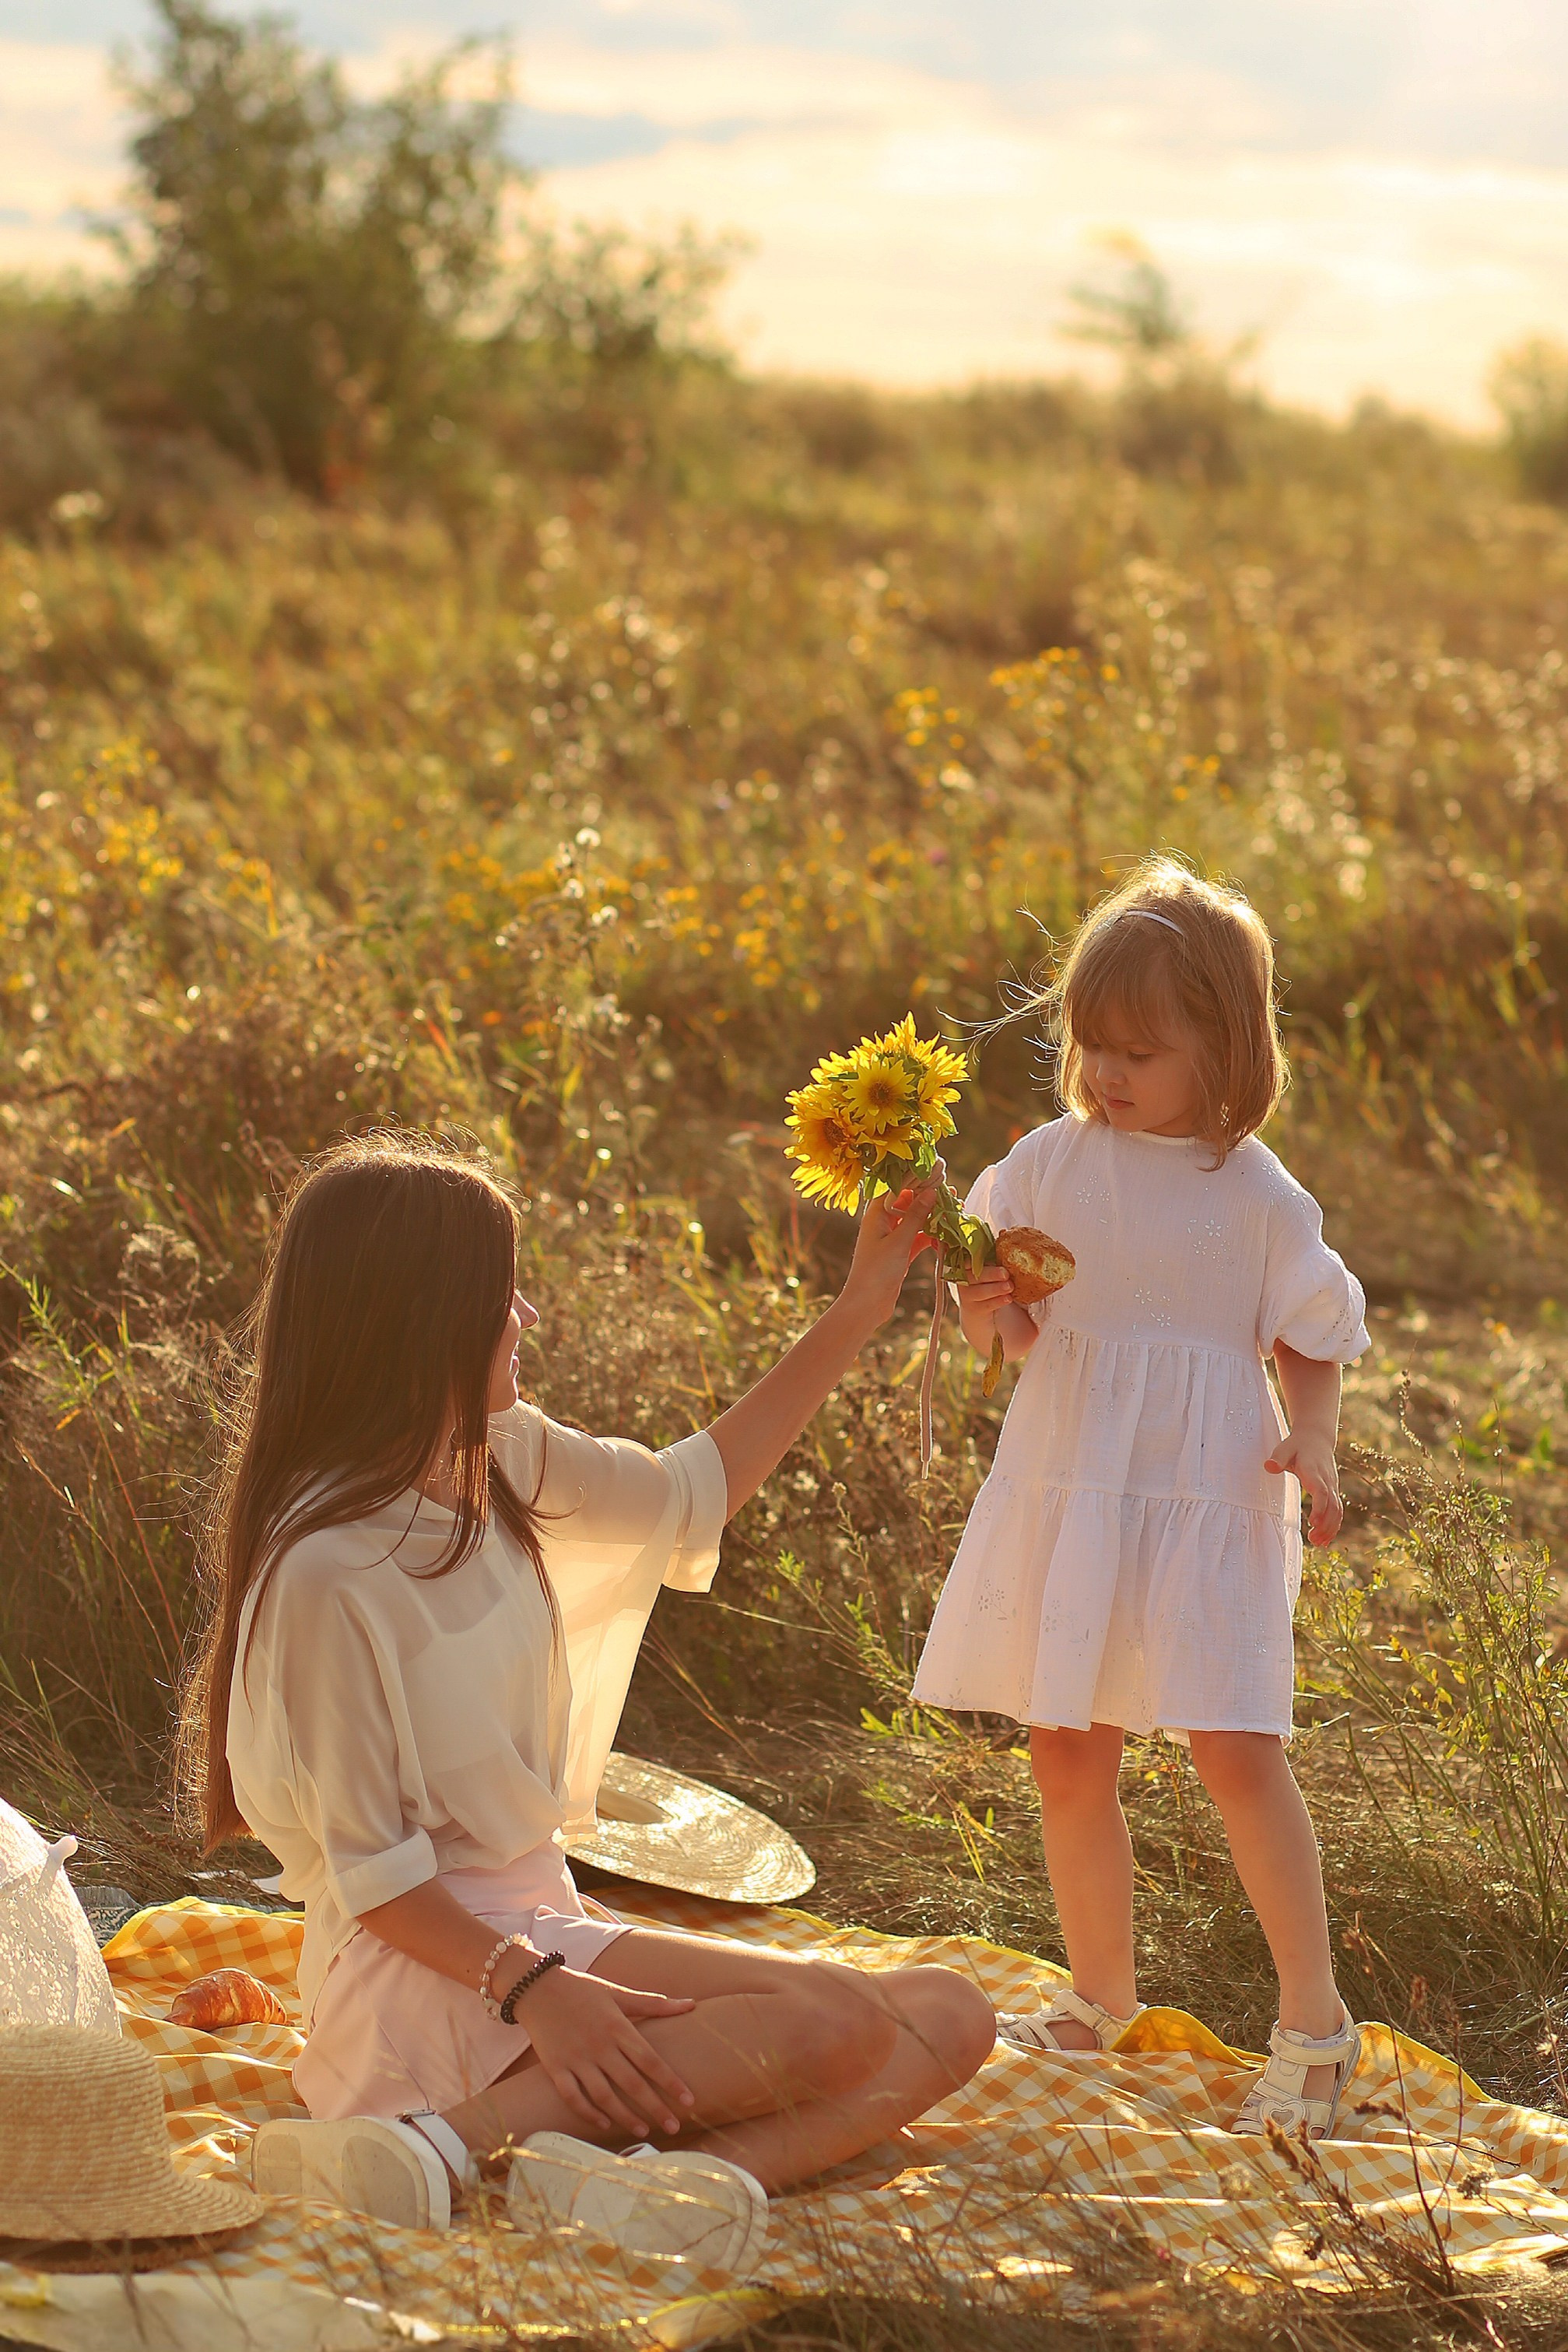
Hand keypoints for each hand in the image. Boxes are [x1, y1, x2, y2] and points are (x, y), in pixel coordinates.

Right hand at [517, 1965, 697, 2138]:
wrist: (537, 1987)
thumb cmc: (583, 1990)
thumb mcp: (618, 1993)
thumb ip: (654, 2004)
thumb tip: (691, 2004)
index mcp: (617, 2026)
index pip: (650, 2060)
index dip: (670, 2081)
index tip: (688, 2100)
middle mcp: (598, 2045)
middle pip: (631, 2083)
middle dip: (654, 2107)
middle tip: (674, 2126)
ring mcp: (575, 2059)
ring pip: (604, 2095)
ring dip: (625, 2116)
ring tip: (643, 2131)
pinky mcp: (555, 2068)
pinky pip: (572, 2097)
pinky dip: (588, 2113)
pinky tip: (604, 2124)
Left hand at [839, 1174, 940, 1328]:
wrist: (866, 1305)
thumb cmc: (876, 1271)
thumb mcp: (899, 1241)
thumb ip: (916, 1216)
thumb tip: (931, 1191)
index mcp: (876, 1213)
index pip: (896, 1187)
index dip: (915, 1177)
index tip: (937, 1170)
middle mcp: (882, 1222)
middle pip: (907, 1201)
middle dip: (927, 1195)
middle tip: (950, 1190)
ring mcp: (891, 1237)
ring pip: (914, 1219)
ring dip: (932, 1215)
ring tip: (954, 1208)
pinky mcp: (899, 1252)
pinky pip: (918, 1237)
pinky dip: (931, 1234)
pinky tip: (947, 1232)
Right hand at [955, 1263, 1014, 1340]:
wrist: (977, 1310)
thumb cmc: (985, 1284)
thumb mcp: (986, 1272)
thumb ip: (992, 1264)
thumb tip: (1012, 1251)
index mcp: (965, 1267)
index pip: (968, 1261)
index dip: (975, 1260)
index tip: (988, 1259)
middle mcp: (963, 1280)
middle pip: (976, 1276)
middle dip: (992, 1274)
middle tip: (1005, 1274)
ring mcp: (967, 1296)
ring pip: (981, 1292)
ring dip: (996, 1289)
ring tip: (1009, 1287)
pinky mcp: (974, 1310)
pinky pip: (987, 1305)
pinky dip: (998, 1301)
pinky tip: (1008, 1298)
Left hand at [1265, 1429, 1343, 1544]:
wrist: (1317, 1438)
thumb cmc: (1297, 1445)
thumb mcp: (1284, 1448)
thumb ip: (1278, 1458)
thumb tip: (1269, 1466)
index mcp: (1314, 1471)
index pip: (1321, 1492)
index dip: (1320, 1508)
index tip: (1314, 1522)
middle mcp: (1327, 1480)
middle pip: (1332, 1505)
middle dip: (1325, 1524)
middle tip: (1313, 1540)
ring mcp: (1332, 1486)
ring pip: (1337, 1510)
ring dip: (1330, 1528)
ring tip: (1318, 1543)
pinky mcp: (1333, 1491)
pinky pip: (1338, 1510)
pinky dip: (1333, 1525)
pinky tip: (1325, 1539)